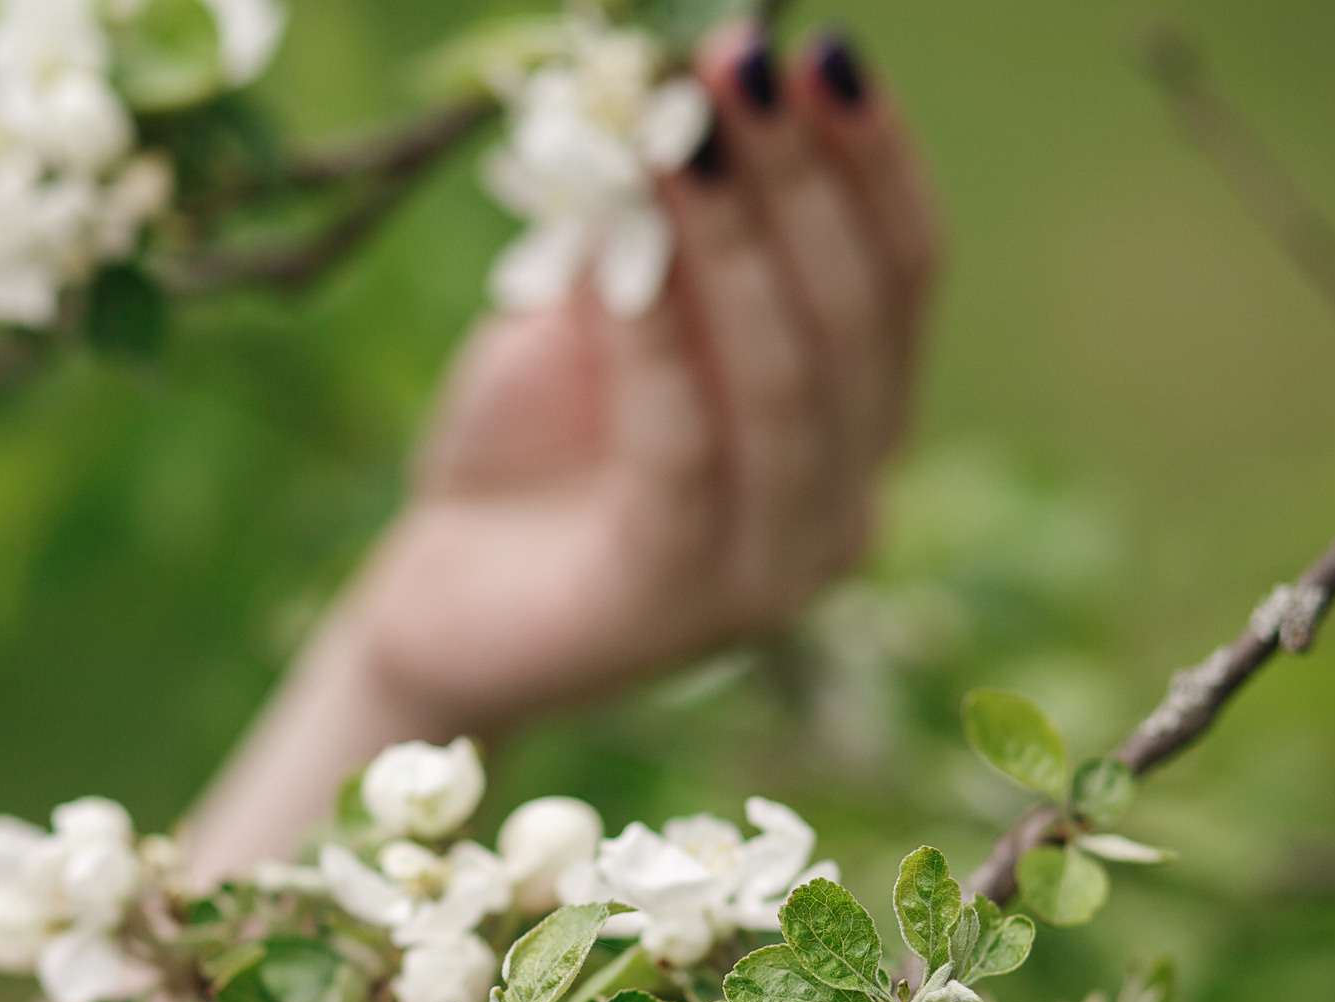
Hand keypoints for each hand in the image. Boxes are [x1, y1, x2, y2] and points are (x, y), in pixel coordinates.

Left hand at [339, 27, 941, 731]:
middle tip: (740, 61)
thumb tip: (685, 103)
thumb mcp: (594, 322)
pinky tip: (622, 256)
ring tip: (680, 129)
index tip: (816, 46)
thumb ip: (652, 241)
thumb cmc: (523, 456)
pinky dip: (658, 341)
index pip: (901, 276)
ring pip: (788, 379)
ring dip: (736, 240)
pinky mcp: (681, 603)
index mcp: (854, 424)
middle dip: (802, 174)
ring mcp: (775, 567)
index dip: (870, 157)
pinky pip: (689, 449)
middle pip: (856, 315)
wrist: (433, 612)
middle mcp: (844, 501)